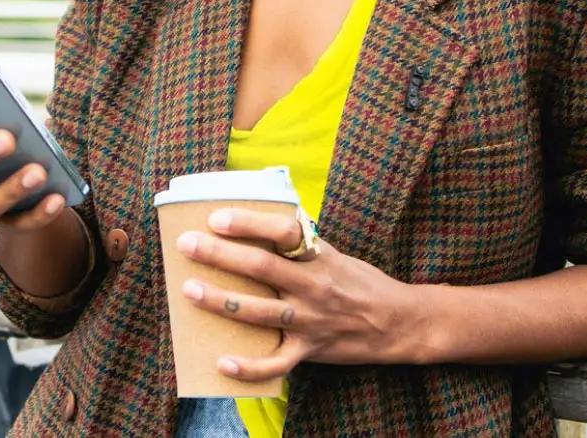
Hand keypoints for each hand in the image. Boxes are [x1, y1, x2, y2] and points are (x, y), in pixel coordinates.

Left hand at [176, 209, 417, 381]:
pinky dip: (249, 367)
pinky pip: (276, 363)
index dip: (249, 223)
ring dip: (221, 300)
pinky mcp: (311, 350)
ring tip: (190, 290)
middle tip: (187, 244)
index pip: (283, 231)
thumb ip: (301, 244)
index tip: (216, 217)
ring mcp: (311, 321)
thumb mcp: (335, 254)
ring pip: (259, 312)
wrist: (399, 322)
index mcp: (320, 256)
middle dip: (219, 255)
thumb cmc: (360, 283)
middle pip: (261, 268)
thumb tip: (260, 224)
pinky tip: (222, 362)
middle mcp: (314, 286)